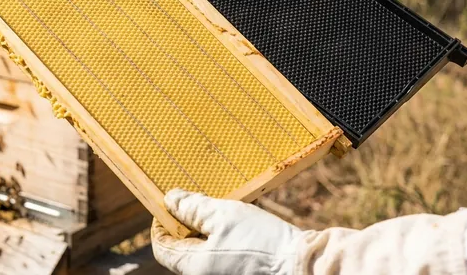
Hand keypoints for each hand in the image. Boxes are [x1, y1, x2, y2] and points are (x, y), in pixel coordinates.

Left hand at [151, 189, 304, 274]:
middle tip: (196, 203)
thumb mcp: (224, 215)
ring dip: (205, 232)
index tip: (169, 205)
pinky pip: (219, 257)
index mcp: (195, 268)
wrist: (304, 264)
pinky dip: (220, 240)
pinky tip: (235, 226)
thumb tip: (170, 200)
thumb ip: (193, 207)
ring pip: (202, 253)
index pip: (163, 248)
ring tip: (218, 212)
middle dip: (185, 225)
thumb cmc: (263, 241)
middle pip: (182, 251)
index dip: (162, 224)